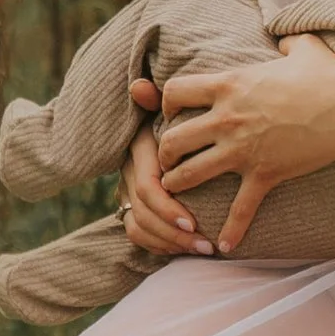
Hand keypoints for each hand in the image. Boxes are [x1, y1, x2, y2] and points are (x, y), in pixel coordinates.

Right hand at [120, 78, 208, 257]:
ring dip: (170, 244)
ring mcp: (128, 191)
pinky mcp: (133, 205)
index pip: (147, 188)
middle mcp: (129, 174)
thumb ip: (154, 99)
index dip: (168, 209)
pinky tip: (186, 250)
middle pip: (143, 214)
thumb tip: (139, 85)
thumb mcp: (164, 104)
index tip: (193, 222)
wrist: (160, 125)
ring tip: (204, 250)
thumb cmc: (174, 113)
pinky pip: (138, 234)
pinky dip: (160, 246)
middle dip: (174, 234)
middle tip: (207, 245)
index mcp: (138, 152)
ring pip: (138, 228)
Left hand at [155, 35, 334, 253]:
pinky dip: (232, 229)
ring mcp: (242, 150)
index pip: (176, 91)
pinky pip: (240, 209)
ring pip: (191, 173)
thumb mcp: (304, 49)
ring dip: (178, 184)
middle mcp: (227, 118)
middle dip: (164, 152)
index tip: (172, 111)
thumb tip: (286, 41)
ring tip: (176, 190)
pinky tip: (224, 245)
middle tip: (167, 158)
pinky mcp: (263, 174)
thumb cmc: (327, 76)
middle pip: (173, 139)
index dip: (167, 102)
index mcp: (230, 85)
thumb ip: (288, 43)